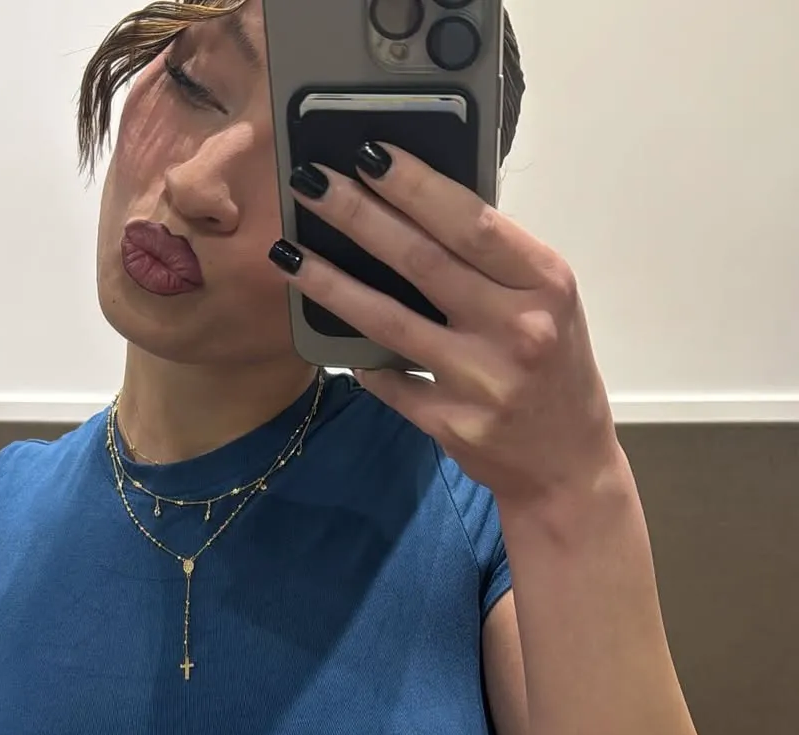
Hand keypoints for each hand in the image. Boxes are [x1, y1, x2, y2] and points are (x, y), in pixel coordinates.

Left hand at [276, 145, 622, 509]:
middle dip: (358, 215)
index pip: (472, 222)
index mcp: (546, 285)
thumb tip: (415, 206)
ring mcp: (481, 382)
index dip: (415, 185)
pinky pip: (386, 381)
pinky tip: (327, 333)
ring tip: (286, 252)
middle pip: (421, 261)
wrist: (566, 464)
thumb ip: (495, 264)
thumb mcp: (545, 304)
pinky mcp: (450, 424)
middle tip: (308, 183)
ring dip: (330, 282)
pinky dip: (357, 357)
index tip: (368, 152)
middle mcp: (516, 330)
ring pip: (388, 320)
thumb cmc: (553, 367)